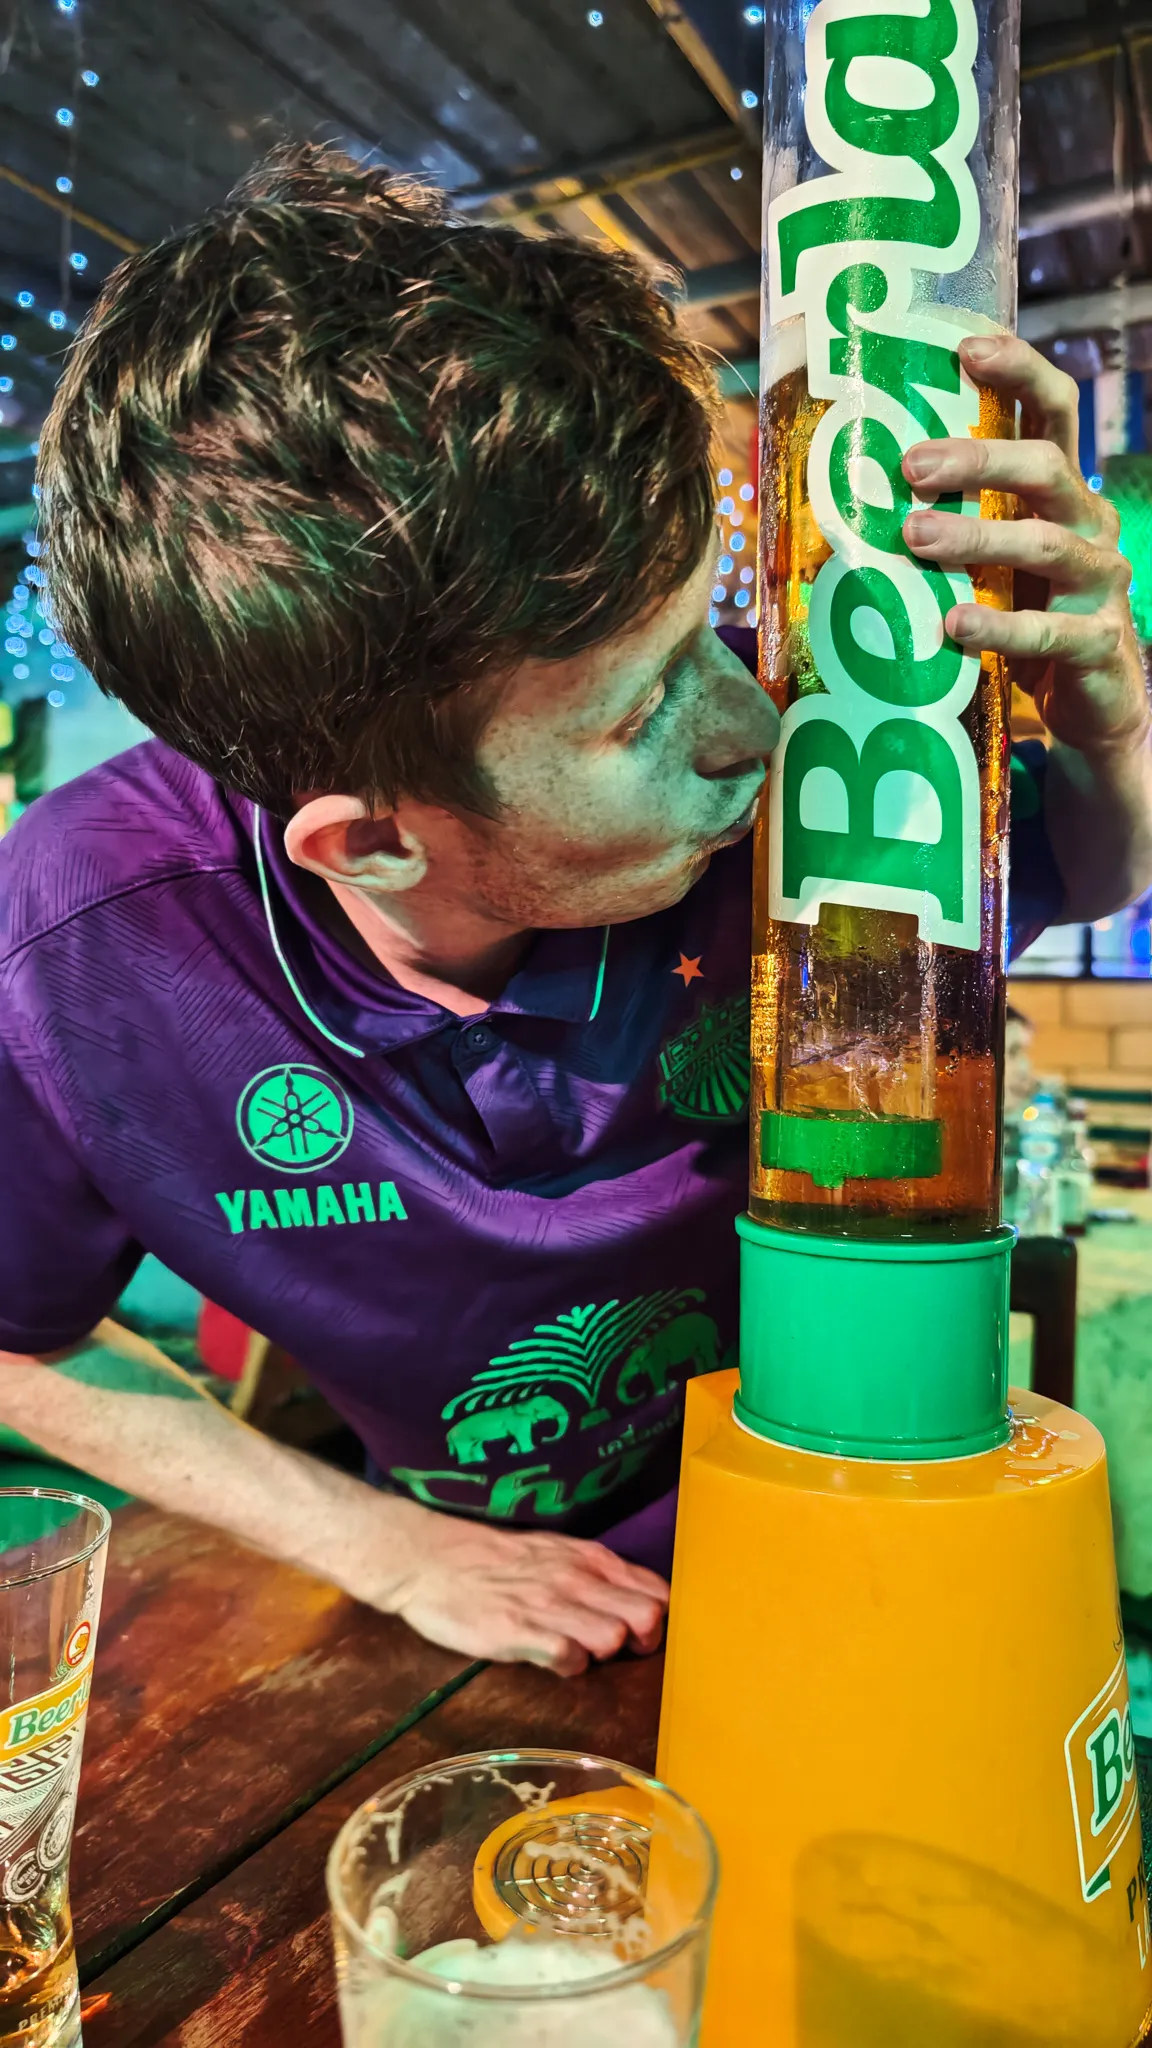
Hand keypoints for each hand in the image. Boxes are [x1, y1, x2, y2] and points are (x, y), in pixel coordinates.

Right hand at [382, 1505, 668, 1676]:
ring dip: (604, 1654)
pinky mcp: (520, 1631)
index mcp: (590, 1558)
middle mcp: (577, 1578)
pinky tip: (551, 1660)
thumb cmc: (496, 1560)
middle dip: (644, 1643)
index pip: (657, 1590)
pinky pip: (569, 1658)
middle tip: (617, 1650)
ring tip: (580, 1651)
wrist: (430, 1560)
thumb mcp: (555, 1552)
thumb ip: (596, 1575)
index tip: (644, 1632)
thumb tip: (638, 1602)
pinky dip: (568, 1666)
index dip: (660, 1617)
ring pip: (614, 1637)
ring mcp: (549, 1605)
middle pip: (648, 1617)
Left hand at [900, 334, 1150, 759]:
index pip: (1054, 409)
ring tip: (916, 538)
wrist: (1090, 704)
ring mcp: (1101, 582)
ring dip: (977, 535)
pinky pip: (1050, 632)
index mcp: (1064, 491)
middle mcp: (1091, 522)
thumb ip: (950, 522)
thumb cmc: (1024, 616)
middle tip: (911, 466)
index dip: (1019, 370)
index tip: (965, 348)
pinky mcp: (1099, 643)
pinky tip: (954, 627)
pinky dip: (1000, 629)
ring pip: (1045, 542)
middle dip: (978, 459)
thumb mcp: (991, 561)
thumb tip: (846, 491)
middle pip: (1047, 466)